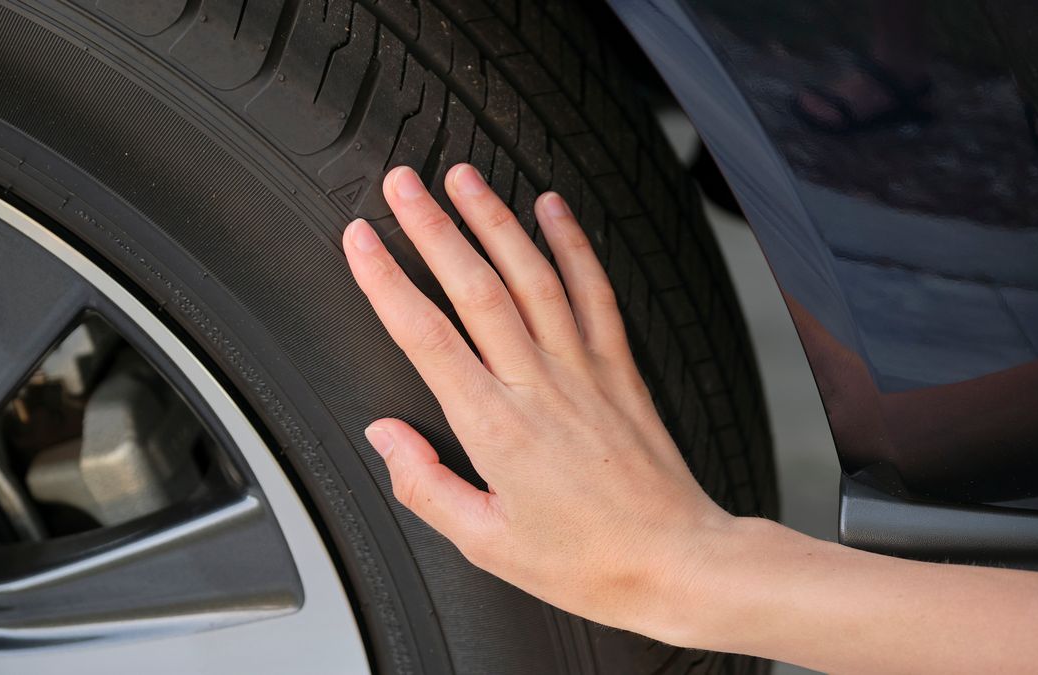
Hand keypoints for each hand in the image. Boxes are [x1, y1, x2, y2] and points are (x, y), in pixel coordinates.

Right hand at [342, 164, 732, 636]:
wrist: (678, 563)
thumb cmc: (587, 561)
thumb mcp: (486, 544)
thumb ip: (425, 485)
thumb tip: (384, 436)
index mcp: (495, 428)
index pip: (426, 336)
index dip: (386, 280)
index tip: (360, 239)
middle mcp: (538, 386)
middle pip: (475, 288)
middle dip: (432, 227)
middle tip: (402, 184)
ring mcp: (584, 369)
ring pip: (532, 276)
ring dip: (494, 220)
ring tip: (463, 178)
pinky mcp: (621, 368)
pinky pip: (595, 292)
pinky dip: (573, 245)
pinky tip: (553, 209)